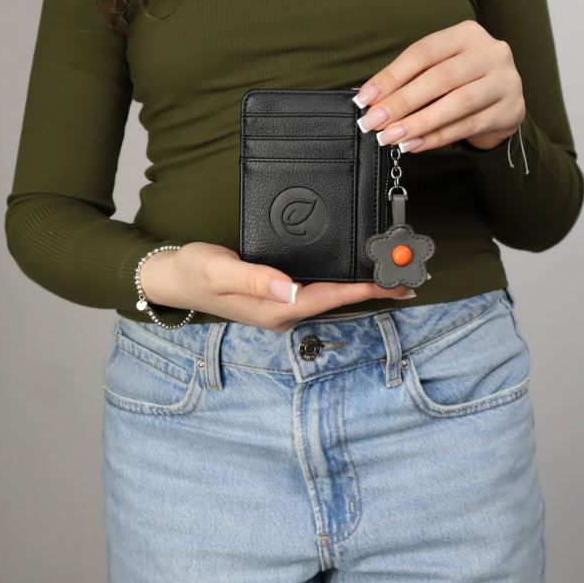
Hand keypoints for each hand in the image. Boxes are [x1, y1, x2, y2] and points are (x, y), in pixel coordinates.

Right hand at [139, 242, 415, 332]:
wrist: (174, 278)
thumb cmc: (196, 272)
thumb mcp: (221, 271)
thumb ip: (255, 280)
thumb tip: (291, 289)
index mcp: (276, 308)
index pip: (330, 297)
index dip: (365, 287)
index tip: (396, 280)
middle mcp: (284, 311)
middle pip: (338, 300)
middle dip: (373, 288)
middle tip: (409, 275)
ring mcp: (282, 306)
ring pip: (331, 295)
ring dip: (361, 285)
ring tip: (392, 272)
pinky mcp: (278, 296)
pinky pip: (319, 289)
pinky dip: (342, 280)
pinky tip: (352, 271)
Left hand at [353, 20, 525, 151]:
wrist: (504, 102)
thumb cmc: (462, 83)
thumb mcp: (438, 70)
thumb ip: (410, 80)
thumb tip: (371, 101)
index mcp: (466, 34)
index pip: (422, 53)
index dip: (391, 76)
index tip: (365, 99)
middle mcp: (490, 52)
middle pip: (439, 78)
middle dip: (401, 102)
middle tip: (374, 121)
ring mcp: (505, 80)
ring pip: (456, 103)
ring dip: (418, 123)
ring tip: (391, 137)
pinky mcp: (510, 109)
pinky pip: (467, 126)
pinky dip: (436, 138)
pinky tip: (413, 145)